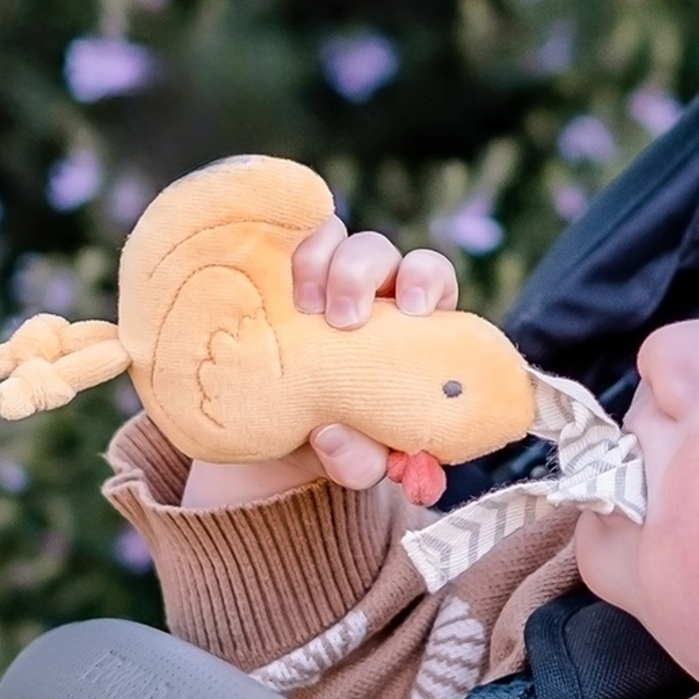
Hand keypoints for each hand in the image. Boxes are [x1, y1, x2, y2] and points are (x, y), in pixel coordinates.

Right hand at [182, 216, 457, 508]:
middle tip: (344, 319)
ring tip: (303, 307)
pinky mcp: (273, 273)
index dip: (425, 281)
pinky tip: (267, 268)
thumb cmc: (336, 442)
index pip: (431, 280)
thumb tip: (331, 435)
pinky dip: (279, 239)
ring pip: (331, 237)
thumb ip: (358, 460)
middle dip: (362, 273)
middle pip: (378, 252)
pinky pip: (280, 236)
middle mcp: (369, 290)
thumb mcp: (351, 462)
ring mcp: (319, 277)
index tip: (412, 308)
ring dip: (318, 261)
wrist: (271, 439)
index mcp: (411, 326)